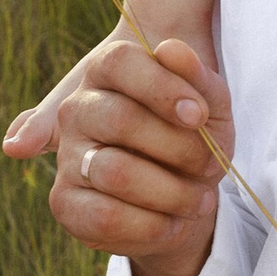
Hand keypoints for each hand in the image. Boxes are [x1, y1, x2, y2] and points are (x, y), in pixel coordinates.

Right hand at [2, 30, 227, 275]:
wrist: (180, 182)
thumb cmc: (192, 131)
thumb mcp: (209, 102)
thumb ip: (196, 75)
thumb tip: (169, 49)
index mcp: (106, 69)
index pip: (121, 62)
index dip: (162, 87)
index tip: (199, 115)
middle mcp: (77, 109)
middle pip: (120, 118)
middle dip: (179, 149)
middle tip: (212, 166)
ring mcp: (66, 155)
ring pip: (114, 171)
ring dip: (172, 192)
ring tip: (201, 199)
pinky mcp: (64, 201)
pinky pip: (104, 217)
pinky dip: (152, 226)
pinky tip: (175, 222)